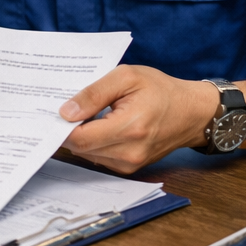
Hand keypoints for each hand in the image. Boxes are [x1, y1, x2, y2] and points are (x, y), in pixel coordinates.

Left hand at [58, 65, 220, 173]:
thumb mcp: (126, 77)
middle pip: (80, 149)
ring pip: (88, 155)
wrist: (191, 113)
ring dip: (82, 137)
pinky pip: (99, 158)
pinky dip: (94, 143)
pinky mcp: (130, 168)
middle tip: (68, 109)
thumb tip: (65, 112)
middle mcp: (129, 152)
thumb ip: (94, 93)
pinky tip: (100, 126)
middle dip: (69, 130)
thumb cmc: (161, 90)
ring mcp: (130, 164)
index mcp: (130, 127)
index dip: (62, 126)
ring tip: (87, 115)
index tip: (55, 111)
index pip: (80, 138)